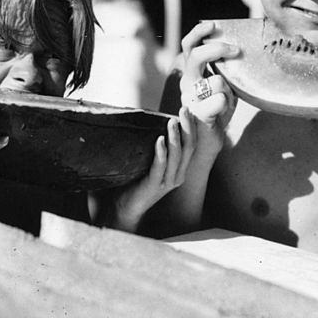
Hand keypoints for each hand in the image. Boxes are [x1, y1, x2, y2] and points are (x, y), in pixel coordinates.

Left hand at [107, 111, 195, 231]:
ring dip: (175, 137)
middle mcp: (178, 175)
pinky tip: (160, 140)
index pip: (191, 145)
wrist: (126, 207)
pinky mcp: (154, 186)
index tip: (188, 110)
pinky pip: (160, 167)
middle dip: (187, 127)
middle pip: (188, 148)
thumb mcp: (152, 163)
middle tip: (184, 110)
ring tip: (172, 122)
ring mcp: (167, 182)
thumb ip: (158, 148)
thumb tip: (154, 121)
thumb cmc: (137, 181)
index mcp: (179, 169)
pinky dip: (161, 153)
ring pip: (176, 156)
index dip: (192, 127)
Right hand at [178, 21, 238, 130]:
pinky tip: (224, 109)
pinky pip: (220, 100)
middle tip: (235, 50)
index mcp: (191, 72)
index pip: (189, 45)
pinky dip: (226, 103)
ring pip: (216, 80)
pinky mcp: (198, 113)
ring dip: (230, 89)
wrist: (207, 141)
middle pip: (196, 55)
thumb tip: (239, 52)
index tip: (213, 25)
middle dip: (217, 49)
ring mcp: (190, 98)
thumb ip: (224, 70)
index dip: (199, 33)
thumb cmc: (217, 110)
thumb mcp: (223, 85)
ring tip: (229, 100)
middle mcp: (187, 82)